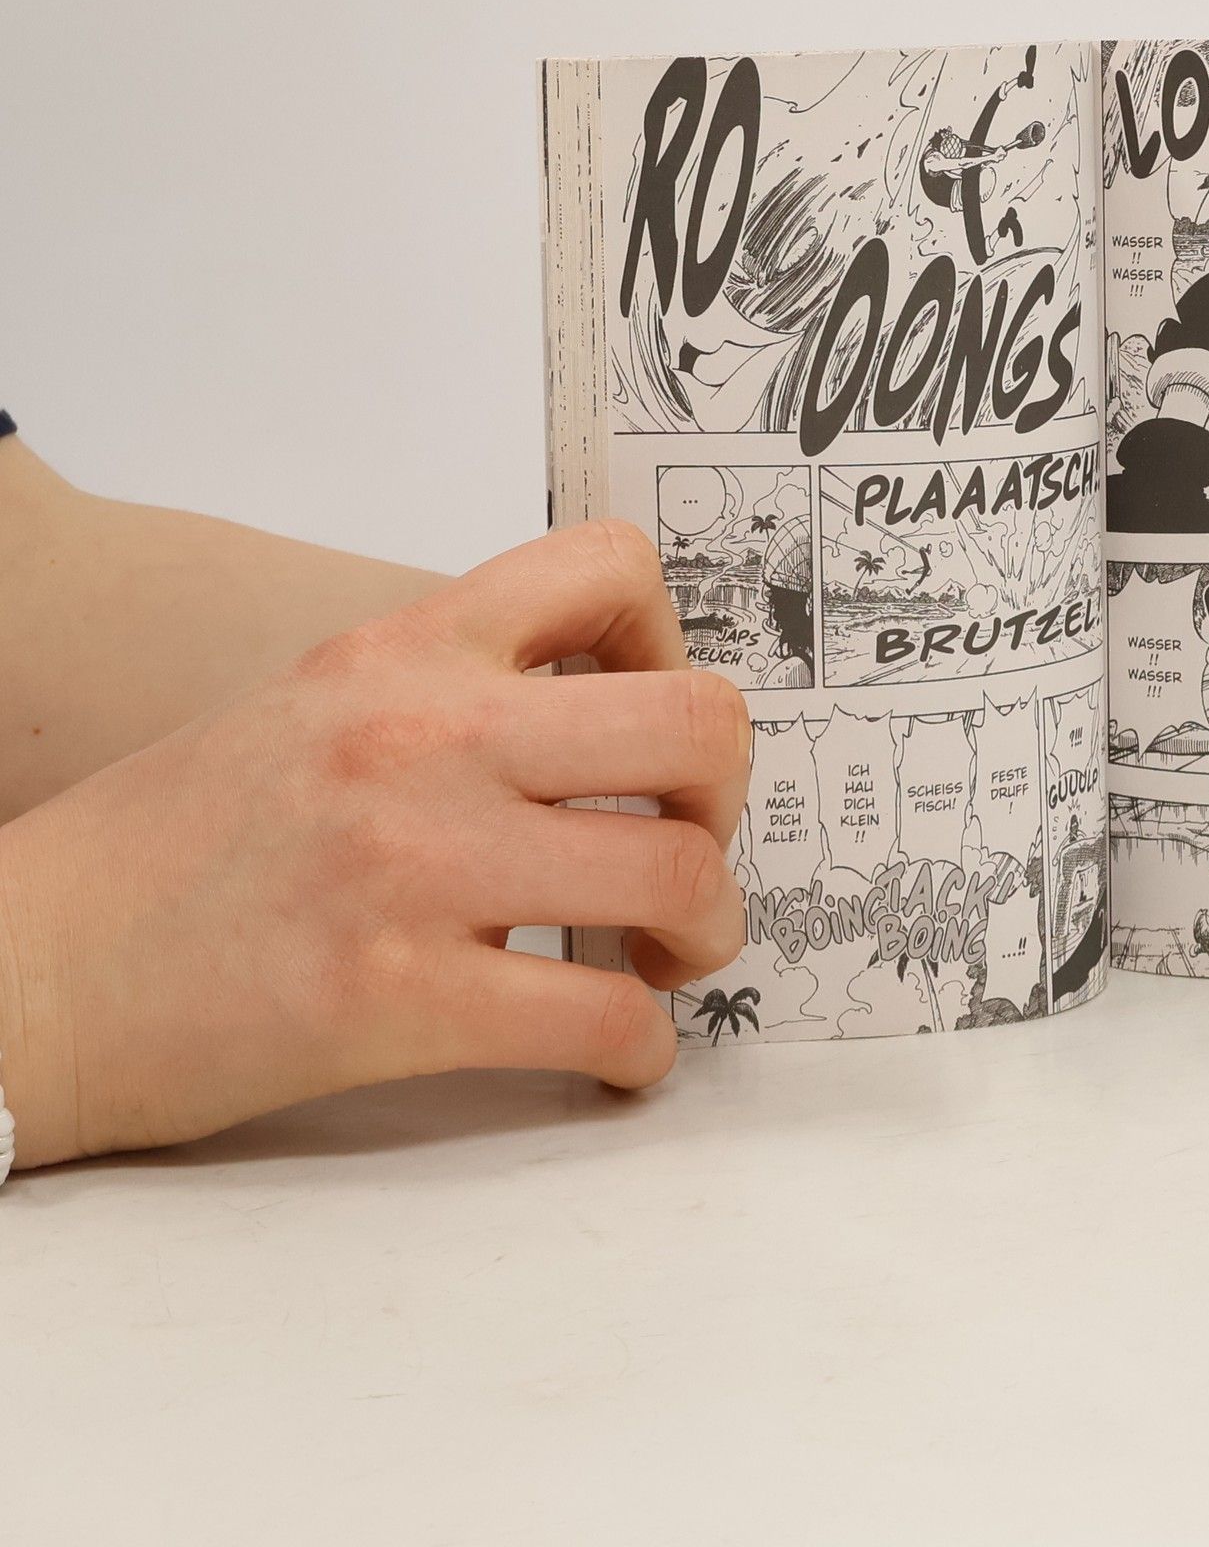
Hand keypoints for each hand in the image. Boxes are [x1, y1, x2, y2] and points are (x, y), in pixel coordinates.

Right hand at [0, 521, 749, 1169]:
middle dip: (727, 800)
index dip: (672, 645)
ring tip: (664, 956)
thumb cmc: (175, 845)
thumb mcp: (317, 703)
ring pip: (682, 874)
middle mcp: (424, 736)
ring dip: (708, 929)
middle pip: (699, 724)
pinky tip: (615, 1054)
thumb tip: (601, 717)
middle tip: (685, 848)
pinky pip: (608, 1018)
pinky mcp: (399, 998)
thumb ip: (456, 690)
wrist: (28, 966)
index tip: (646, 725)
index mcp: (405, 651)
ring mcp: (418, 864)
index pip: (611, 566)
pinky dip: (644, 1049)